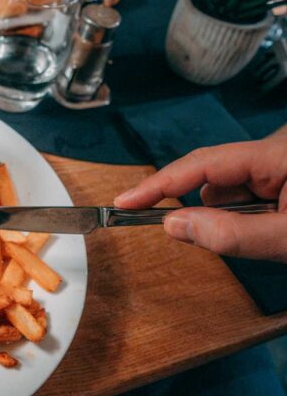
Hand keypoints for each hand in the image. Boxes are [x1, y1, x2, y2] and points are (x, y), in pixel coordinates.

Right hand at [114, 136, 286, 261]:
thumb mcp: (286, 239)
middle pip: (213, 177)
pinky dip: (242, 221)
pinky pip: (244, 201)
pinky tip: (268, 234)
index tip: (125, 201)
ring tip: (265, 239)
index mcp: (276, 155)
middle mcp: (272, 156)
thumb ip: (233, 233)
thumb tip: (173, 225)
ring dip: (230, 219)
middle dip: (203, 210)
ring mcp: (277, 170)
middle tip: (177, 232)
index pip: (203, 163)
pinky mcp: (280, 186)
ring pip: (228, 194)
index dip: (160, 183)